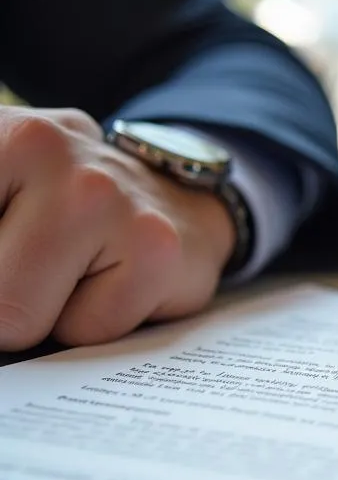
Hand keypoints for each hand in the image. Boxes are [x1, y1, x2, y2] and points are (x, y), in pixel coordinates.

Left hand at [0, 107, 235, 349]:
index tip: (11, 253)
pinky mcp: (158, 250)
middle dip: (0, 298)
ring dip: (43, 315)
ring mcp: (107, 198)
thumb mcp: (1, 196)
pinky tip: (115, 281)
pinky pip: (89, 331)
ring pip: (19, 317)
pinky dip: (96, 323)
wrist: (177, 197)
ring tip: (72, 273)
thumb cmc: (63, 207)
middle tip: (33, 263)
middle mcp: (46, 148)